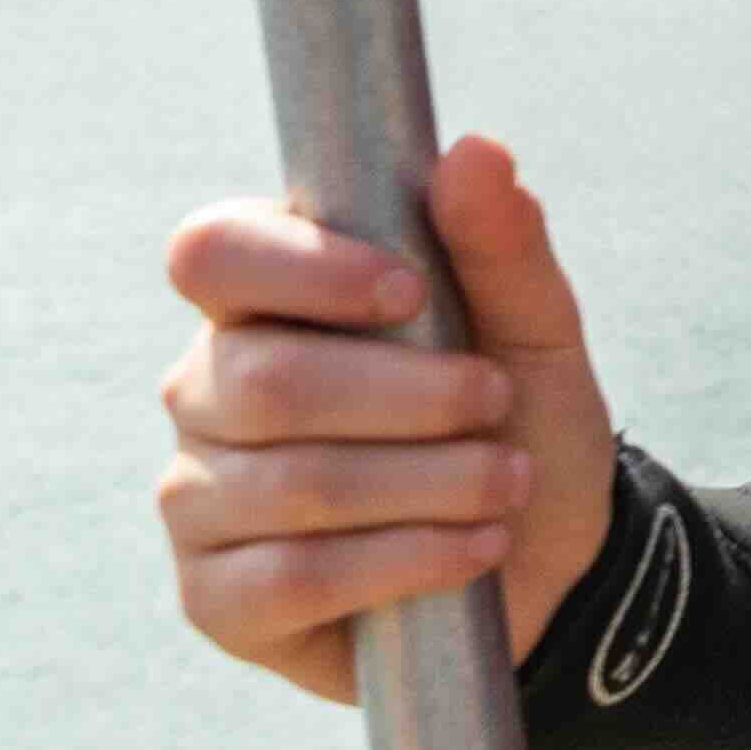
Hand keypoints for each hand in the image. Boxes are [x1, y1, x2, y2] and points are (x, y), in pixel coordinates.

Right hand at [156, 137, 618, 692]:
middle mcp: (207, 391)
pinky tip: (471, 550)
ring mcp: (200, 497)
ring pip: (289, 483)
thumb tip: (476, 150)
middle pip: (265, 379)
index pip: (212, 252)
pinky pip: (290, 577)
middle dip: (408, 396)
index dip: (303, 268)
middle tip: (495, 403)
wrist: (550, 564)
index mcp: (262, 302)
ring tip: (506, 483)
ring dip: (427, 483)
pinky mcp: (216, 599)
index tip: (411, 292)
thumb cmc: (517, 423)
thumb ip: (501, 244)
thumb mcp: (533, 330)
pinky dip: (403, 561)